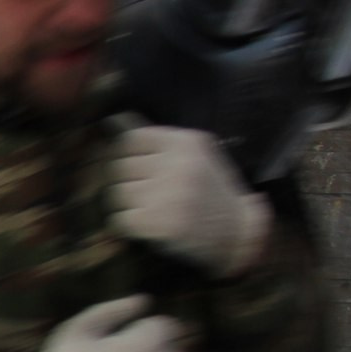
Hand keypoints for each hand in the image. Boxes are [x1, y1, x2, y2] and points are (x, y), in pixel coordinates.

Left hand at [105, 125, 269, 276]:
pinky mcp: (157, 224)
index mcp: (185, 142)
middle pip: (120, 166)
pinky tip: (148, 222)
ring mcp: (166, 196)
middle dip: (127, 180)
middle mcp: (175, 166)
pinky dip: (128, 223)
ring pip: (117, 192)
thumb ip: (156, 138)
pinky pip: (119, 218)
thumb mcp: (194, 154)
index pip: (131, 139)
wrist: (238, 231)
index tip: (138, 166)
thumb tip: (112, 120)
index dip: (127, 154)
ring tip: (151, 206)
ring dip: (127, 202)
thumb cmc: (210, 190)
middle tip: (147, 191)